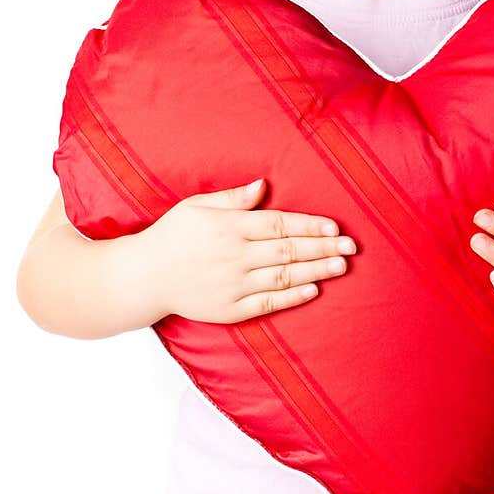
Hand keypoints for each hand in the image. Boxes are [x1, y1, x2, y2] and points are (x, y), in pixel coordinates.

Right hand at [144, 179, 356, 322]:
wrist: (143, 277)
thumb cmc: (172, 235)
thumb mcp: (196, 206)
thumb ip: (232, 198)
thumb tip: (264, 185)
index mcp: (228, 227)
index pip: (279, 225)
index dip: (310, 226)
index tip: (335, 227)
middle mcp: (234, 256)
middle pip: (288, 251)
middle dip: (323, 248)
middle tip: (351, 247)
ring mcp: (232, 285)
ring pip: (283, 276)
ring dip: (315, 271)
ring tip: (341, 265)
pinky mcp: (229, 309)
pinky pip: (267, 302)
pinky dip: (292, 296)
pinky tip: (313, 289)